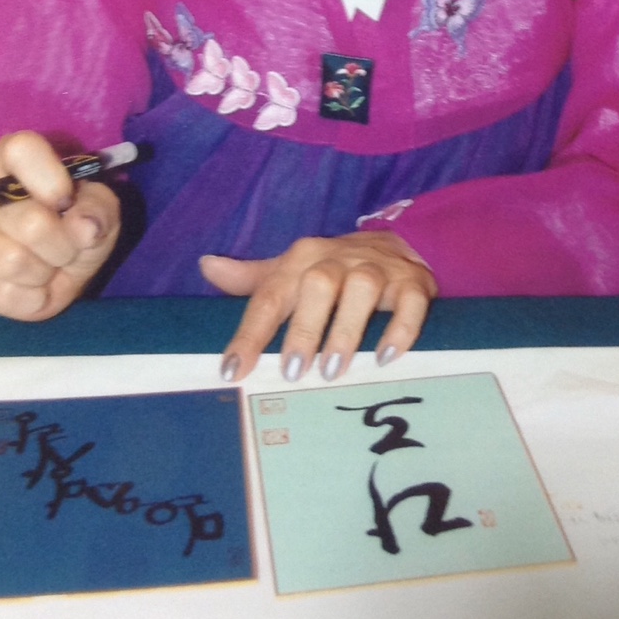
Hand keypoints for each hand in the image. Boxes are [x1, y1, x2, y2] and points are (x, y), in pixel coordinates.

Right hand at [0, 131, 119, 320]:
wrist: (54, 264)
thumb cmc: (74, 224)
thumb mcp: (98, 209)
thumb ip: (97, 209)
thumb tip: (84, 227)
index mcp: (12, 158)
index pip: (21, 151)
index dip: (51, 180)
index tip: (68, 201)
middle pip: (29, 222)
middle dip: (63, 245)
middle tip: (68, 247)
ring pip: (11, 262)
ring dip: (45, 273)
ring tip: (48, 265)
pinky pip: (0, 294)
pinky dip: (29, 298)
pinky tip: (31, 284)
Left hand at [200, 232, 436, 382]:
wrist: (398, 245)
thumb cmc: (333, 269)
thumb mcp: (291, 271)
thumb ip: (252, 278)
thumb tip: (206, 266)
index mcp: (302, 260)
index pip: (270, 295)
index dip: (250, 333)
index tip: (232, 371)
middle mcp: (337, 260)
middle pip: (317, 285)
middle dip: (304, 329)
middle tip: (293, 373)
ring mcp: (377, 269)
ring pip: (362, 290)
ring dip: (347, 330)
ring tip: (333, 370)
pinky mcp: (412, 283)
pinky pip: (409, 302)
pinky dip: (400, 329)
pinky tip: (387, 358)